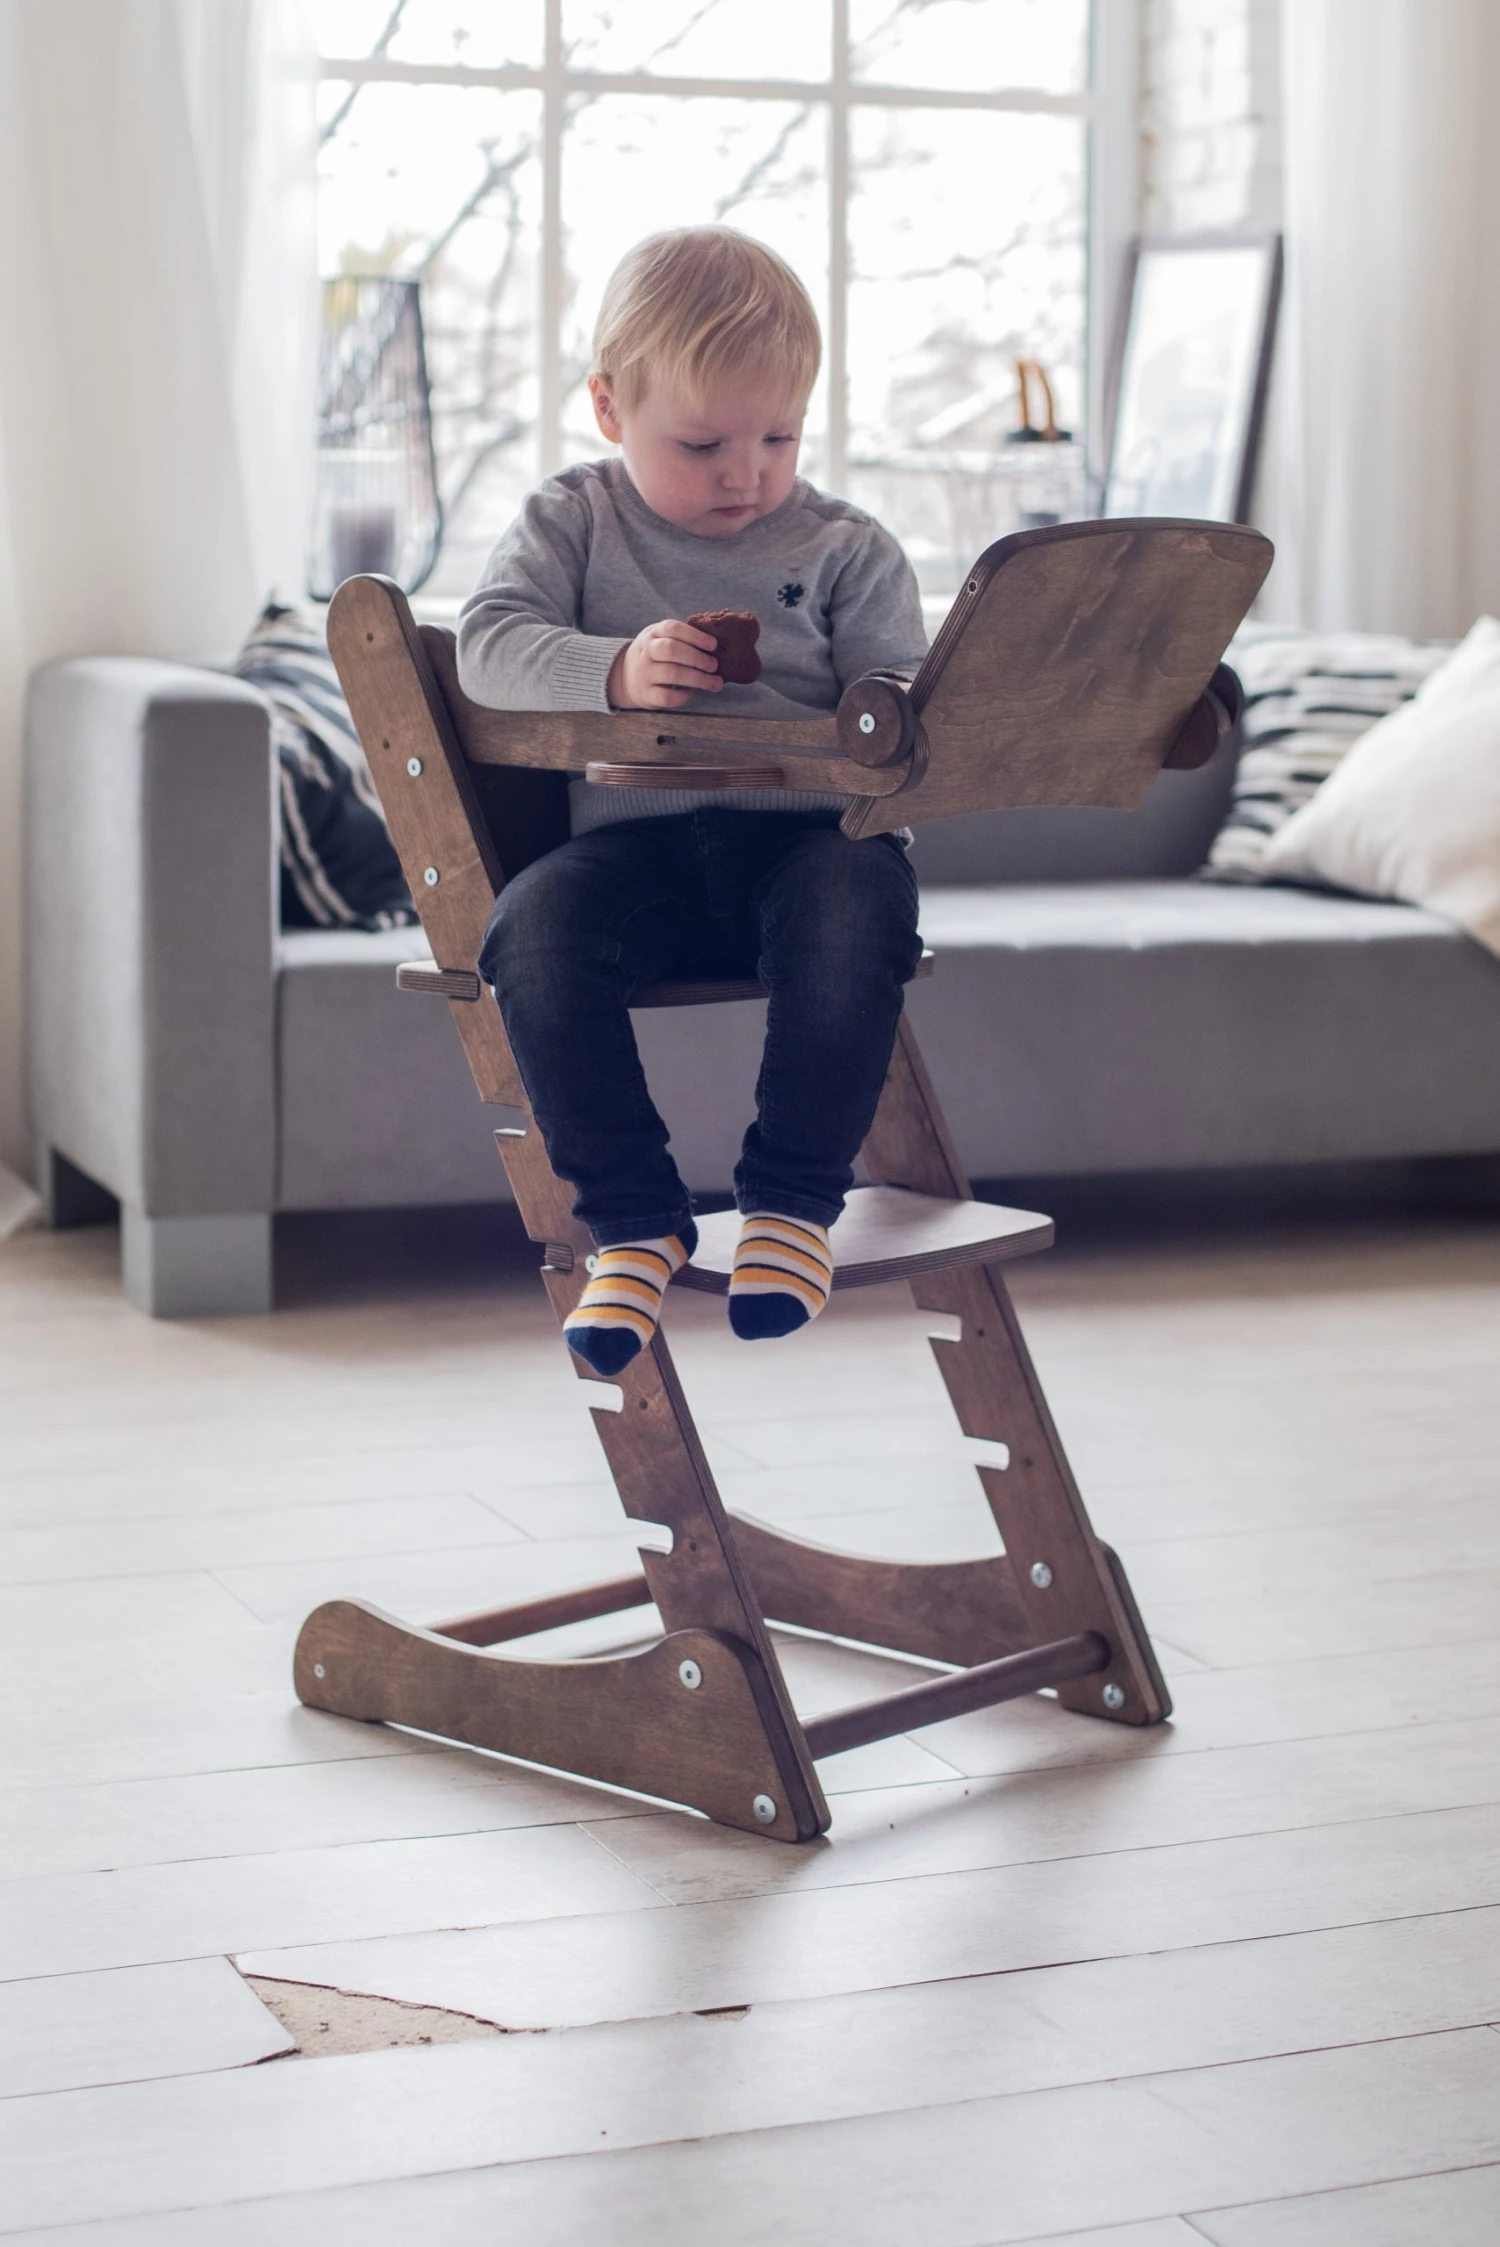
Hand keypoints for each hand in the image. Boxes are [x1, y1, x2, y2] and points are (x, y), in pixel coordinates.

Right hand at [607, 618, 721, 708]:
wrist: (624, 676)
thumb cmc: (655, 655)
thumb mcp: (660, 638)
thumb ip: (682, 638)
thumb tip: (716, 647)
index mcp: (653, 633)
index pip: (673, 628)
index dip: (695, 636)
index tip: (713, 645)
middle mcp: (646, 651)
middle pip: (671, 650)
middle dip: (697, 658)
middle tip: (714, 665)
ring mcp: (644, 673)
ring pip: (672, 674)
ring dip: (698, 679)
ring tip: (716, 683)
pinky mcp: (645, 694)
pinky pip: (667, 697)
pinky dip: (683, 696)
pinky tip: (691, 692)